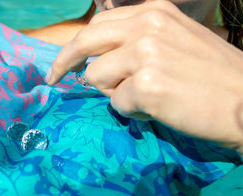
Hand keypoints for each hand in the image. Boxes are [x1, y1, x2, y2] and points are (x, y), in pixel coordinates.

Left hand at [46, 0, 242, 153]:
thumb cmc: (213, 75)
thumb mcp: (175, 41)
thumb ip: (136, 42)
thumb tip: (97, 59)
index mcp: (153, 12)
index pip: (97, 25)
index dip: (76, 46)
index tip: (62, 63)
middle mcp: (146, 26)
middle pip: (84, 42)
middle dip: (64, 62)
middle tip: (54, 78)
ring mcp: (145, 54)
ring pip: (97, 77)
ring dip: (114, 92)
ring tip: (148, 97)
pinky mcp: (146, 86)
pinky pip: (116, 103)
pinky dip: (131, 111)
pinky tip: (158, 108)